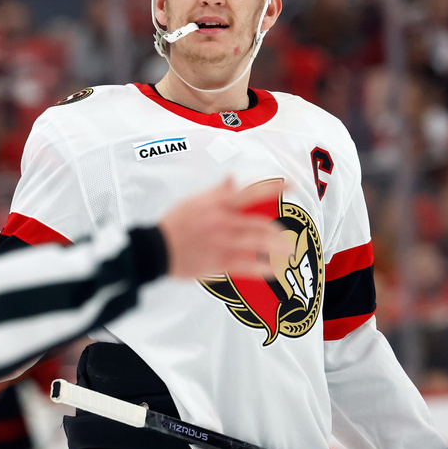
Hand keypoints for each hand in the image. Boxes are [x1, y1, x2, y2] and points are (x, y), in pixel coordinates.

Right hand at [157, 177, 287, 278]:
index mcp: (217, 205)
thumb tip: (232, 178)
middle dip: (277, 231)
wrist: (156, 249)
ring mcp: (223, 243)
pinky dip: (264, 269)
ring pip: (258, 244)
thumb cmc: (173, 225)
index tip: (291, 185)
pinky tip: (275, 271)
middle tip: (288, 236)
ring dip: (277, 249)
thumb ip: (217, 192)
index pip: (250, 192)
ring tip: (289, 253)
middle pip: (259, 224)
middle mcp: (223, 222)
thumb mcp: (193, 201)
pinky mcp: (219, 262)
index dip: (273, 188)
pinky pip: (249, 266)